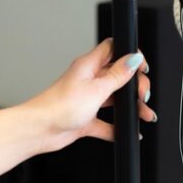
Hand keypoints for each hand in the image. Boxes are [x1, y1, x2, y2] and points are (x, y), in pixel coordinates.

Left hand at [24, 39, 155, 153]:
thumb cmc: (60, 105)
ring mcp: (87, 99)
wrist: (39, 130)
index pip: (113, 50)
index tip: (143, 68)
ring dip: (130, 107)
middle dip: (134, 85)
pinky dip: (118, 127)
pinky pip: (106, 122)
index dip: (130, 55)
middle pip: (118, 76)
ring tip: (144, 115)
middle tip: (142, 95)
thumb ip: (117, 75)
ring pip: (115, 99)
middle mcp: (89, 80)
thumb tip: (133, 59)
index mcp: (89, 65)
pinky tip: (128, 132)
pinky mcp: (85, 118)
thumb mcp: (96, 88)